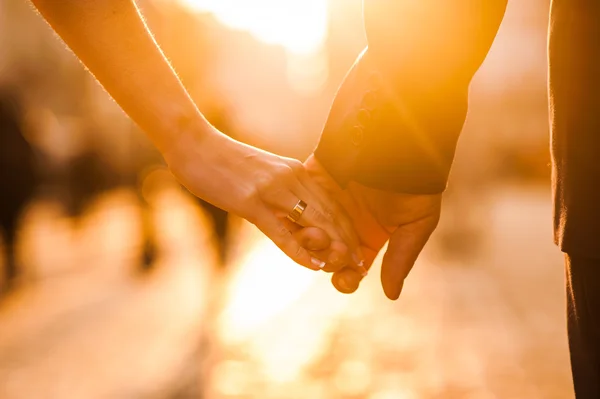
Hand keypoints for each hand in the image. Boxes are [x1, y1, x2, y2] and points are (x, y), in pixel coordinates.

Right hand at [162, 127, 365, 272]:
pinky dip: (300, 252)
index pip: (332, 202)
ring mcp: (272, 189)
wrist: (194, 145)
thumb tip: (292, 217)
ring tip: (347, 268)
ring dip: (333, 248)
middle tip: (361, 265)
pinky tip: (314, 266)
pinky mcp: (251, 202)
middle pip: (330, 213)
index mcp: (295, 170)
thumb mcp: (263, 176)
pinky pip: (282, 232)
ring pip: (314, 222)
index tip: (357, 248)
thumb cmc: (225, 163)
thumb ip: (281, 193)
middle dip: (348, 241)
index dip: (348, 227)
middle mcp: (291, 177)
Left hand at [304, 155, 441, 299]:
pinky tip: (298, 220)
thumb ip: (401, 259)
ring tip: (315, 236)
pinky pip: (297, 202)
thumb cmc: (418, 185)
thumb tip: (391, 295)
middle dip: (327, 260)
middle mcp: (345, 225)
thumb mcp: (416, 225)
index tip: (346, 278)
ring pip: (309, 232)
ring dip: (309, 240)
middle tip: (333, 252)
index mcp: (369, 238)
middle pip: (326, 255)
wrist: (405, 142)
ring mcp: (327, 204)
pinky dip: (296, 213)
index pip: (351, 269)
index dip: (346, 279)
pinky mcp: (313, 181)